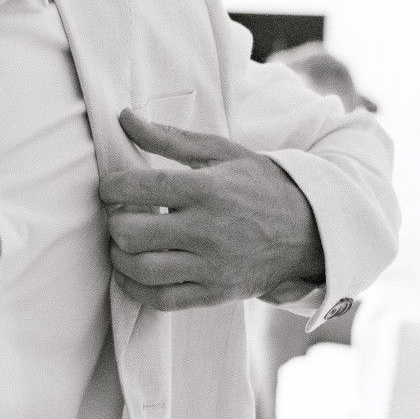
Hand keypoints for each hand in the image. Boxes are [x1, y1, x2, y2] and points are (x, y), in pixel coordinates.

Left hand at [99, 112, 325, 311]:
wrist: (309, 231)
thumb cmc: (261, 186)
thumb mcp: (222, 153)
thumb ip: (170, 138)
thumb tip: (124, 118)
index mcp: (208, 189)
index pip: (139, 188)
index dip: (111, 187)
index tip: (110, 188)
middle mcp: (208, 230)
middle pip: (131, 233)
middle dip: (114, 222)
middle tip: (119, 215)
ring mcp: (212, 267)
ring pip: (141, 270)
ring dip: (119, 256)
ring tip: (124, 243)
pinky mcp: (214, 294)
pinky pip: (161, 300)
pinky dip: (136, 288)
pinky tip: (134, 272)